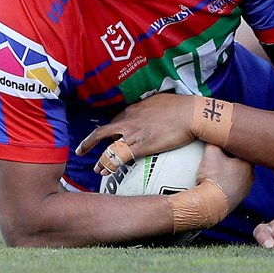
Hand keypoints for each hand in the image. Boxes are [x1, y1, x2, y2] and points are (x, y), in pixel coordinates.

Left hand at [74, 93, 200, 166]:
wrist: (191, 114)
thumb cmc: (182, 106)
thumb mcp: (162, 100)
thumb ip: (153, 106)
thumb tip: (155, 109)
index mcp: (134, 109)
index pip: (117, 120)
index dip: (111, 130)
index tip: (109, 137)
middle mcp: (129, 120)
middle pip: (103, 132)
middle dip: (90, 142)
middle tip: (82, 150)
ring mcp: (133, 133)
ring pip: (108, 147)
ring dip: (100, 159)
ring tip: (96, 169)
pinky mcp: (141, 146)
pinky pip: (120, 157)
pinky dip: (110, 165)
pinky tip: (106, 172)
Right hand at [197, 144, 252, 207]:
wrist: (210, 203)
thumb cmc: (213, 178)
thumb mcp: (211, 153)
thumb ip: (214, 142)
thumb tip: (214, 135)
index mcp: (248, 164)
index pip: (243, 149)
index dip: (233, 145)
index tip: (225, 142)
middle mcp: (250, 177)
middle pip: (240, 161)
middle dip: (230, 157)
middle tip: (219, 154)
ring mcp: (245, 189)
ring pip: (237, 174)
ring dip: (228, 171)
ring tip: (217, 168)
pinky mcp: (237, 198)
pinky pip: (233, 186)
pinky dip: (226, 182)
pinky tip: (217, 182)